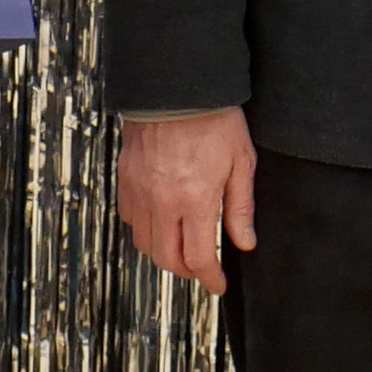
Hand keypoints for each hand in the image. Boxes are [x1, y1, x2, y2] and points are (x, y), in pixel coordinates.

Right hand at [118, 106, 256, 291]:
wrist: (176, 87)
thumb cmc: (213, 119)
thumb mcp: (241, 163)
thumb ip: (241, 208)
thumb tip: (245, 242)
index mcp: (195, 200)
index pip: (198, 258)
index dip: (210, 278)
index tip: (218, 284)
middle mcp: (162, 201)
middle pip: (167, 259)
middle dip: (187, 272)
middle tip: (203, 269)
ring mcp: (140, 191)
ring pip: (144, 243)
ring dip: (164, 253)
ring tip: (183, 248)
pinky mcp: (126, 179)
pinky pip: (129, 218)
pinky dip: (144, 230)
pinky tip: (161, 222)